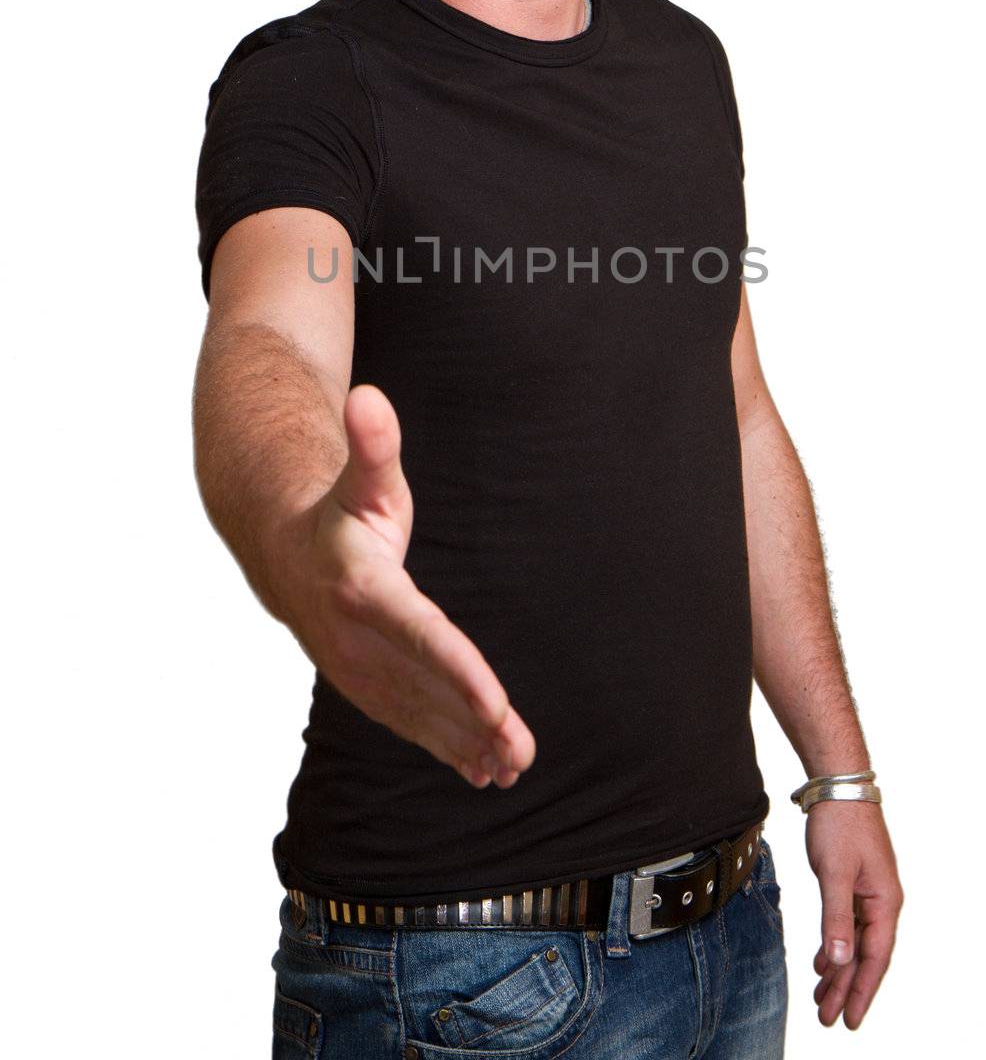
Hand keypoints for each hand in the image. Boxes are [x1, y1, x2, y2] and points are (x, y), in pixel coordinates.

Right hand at [279, 382, 536, 790]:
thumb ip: (372, 443)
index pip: (421, 634)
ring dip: (466, 744)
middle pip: (426, 685)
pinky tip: (485, 770)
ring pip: (420, 714)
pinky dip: (446, 747)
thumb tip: (366, 395)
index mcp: (363, 589)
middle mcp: (357, 640)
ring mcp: (359, 670)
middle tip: (521, 752)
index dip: (459, 670)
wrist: (285, 554)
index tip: (496, 703)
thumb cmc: (341, 510)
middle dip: (473, 722)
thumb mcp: (363, 475)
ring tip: (513, 768)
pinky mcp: (367, 686)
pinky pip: (410, 722)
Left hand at [805, 798, 904, 1029]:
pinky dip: (835, 945)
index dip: (862, 991)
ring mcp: (869, 893)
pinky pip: (847, 925)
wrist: (838, 786)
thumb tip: (841, 960)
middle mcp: (882, 902)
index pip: (875, 958)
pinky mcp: (855, 884)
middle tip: (828, 1019)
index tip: (850, 1021)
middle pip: (864, 955)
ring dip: (839, 970)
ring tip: (821, 999)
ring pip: (854, 942)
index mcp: (885, 903)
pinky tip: (823, 962)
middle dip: (846, 988)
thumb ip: (837, 918)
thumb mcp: (835, 873)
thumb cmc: (840, 825)